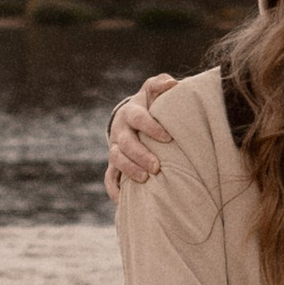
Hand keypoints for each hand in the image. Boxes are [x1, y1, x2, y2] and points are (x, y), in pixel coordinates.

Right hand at [104, 73, 178, 201]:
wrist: (132, 118)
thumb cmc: (150, 104)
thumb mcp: (153, 91)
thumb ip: (161, 84)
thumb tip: (173, 84)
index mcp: (131, 112)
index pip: (138, 118)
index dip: (151, 127)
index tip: (168, 137)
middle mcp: (120, 131)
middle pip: (125, 143)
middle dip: (140, 155)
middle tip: (157, 167)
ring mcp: (115, 148)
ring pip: (116, 160)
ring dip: (129, 170)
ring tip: (145, 180)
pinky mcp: (114, 164)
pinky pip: (110, 178)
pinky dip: (115, 189)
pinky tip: (125, 200)